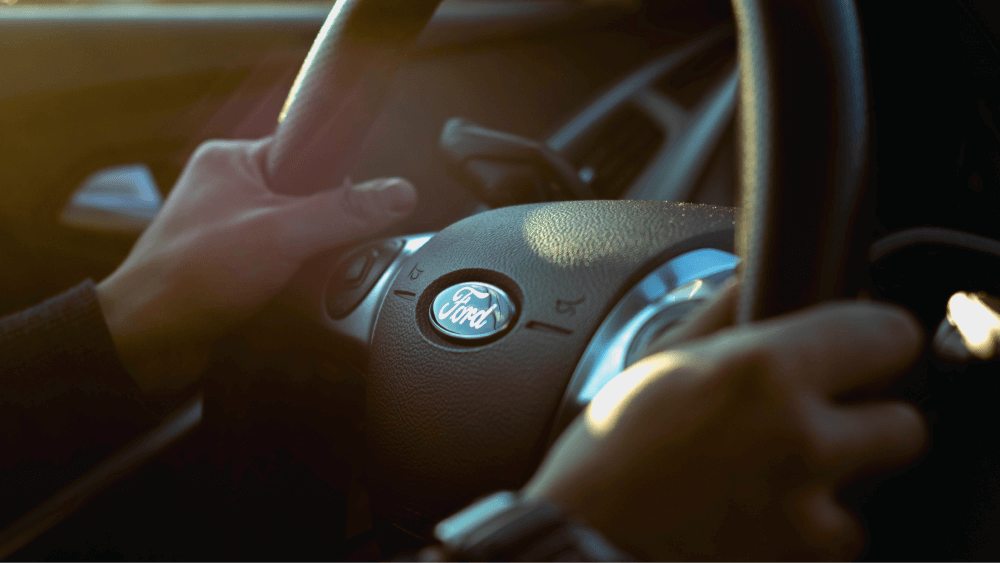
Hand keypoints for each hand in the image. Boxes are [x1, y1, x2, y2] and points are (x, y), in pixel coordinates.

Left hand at [96, 137, 416, 395]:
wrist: (146, 343)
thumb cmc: (187, 277)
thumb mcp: (282, 235)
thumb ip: (344, 213)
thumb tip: (397, 193)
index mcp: (232, 160)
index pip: (310, 154)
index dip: (336, 185)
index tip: (352, 210)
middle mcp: (228, 189)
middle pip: (308, 200)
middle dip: (321, 232)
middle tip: (316, 253)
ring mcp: (229, 230)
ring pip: (296, 237)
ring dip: (307, 261)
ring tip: (297, 279)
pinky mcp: (232, 266)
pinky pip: (282, 265)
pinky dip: (292, 282)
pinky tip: (289, 296)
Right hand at [522, 284, 927, 560]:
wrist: (584, 536)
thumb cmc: (609, 452)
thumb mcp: (660, 361)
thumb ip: (721, 311)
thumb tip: (749, 275)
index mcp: (765, 370)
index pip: (890, 336)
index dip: (875, 341)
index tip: (862, 350)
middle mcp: (800, 439)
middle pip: (905, 426)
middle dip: (868, 421)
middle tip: (818, 421)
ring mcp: (805, 512)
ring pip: (870, 492)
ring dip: (833, 485)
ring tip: (771, 478)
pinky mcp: (798, 561)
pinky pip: (833, 540)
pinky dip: (807, 532)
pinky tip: (757, 515)